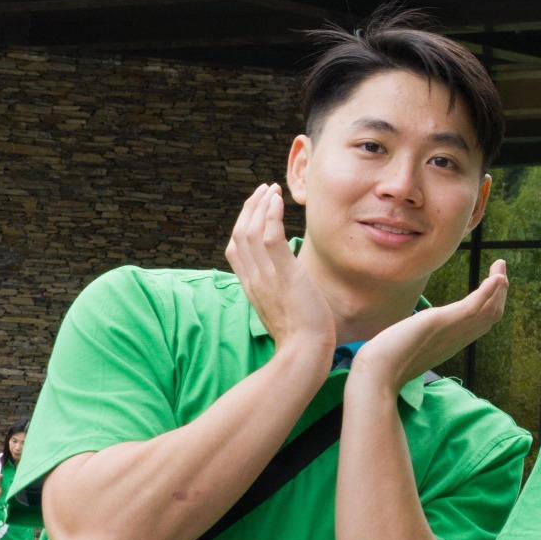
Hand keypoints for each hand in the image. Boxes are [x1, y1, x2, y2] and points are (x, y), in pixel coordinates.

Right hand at [226, 183, 334, 359]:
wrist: (305, 351)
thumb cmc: (301, 333)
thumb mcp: (283, 306)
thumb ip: (278, 289)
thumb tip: (288, 278)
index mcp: (250, 286)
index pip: (235, 248)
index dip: (242, 223)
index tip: (257, 207)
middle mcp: (252, 278)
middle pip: (238, 234)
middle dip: (250, 207)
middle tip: (264, 189)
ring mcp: (265, 276)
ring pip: (249, 231)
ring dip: (260, 205)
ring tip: (271, 188)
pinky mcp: (282, 274)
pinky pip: (269, 237)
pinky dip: (270, 215)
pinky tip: (276, 200)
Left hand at [353, 260, 508, 387]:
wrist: (377, 374)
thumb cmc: (383, 364)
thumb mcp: (403, 346)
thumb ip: (410, 338)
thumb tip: (401, 336)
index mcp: (450, 344)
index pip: (480, 324)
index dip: (490, 304)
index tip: (491, 286)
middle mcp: (457, 339)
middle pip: (490, 316)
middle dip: (499, 293)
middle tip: (500, 271)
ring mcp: (453, 331)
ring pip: (489, 311)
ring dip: (497, 287)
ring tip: (499, 267)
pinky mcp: (445, 322)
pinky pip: (475, 306)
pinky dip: (489, 291)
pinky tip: (495, 277)